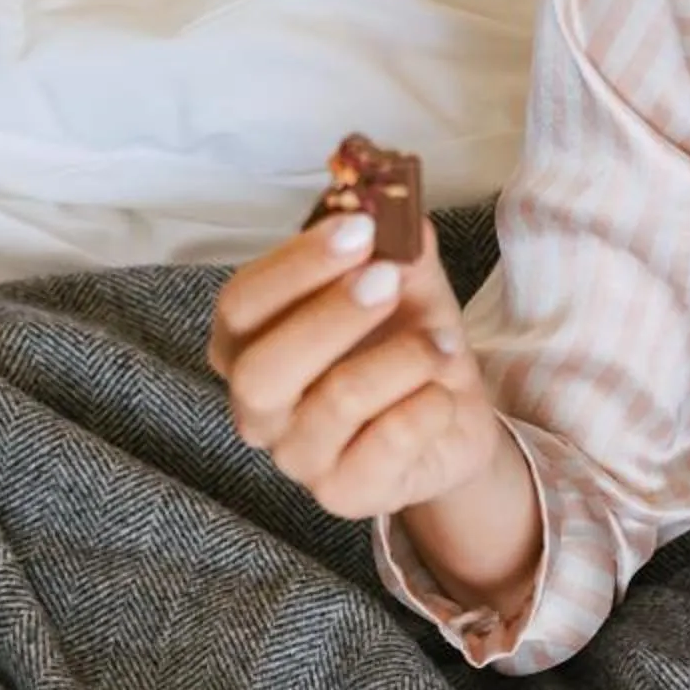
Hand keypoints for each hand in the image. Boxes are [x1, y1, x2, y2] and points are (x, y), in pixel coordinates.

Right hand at [208, 216, 503, 527]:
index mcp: (247, 346)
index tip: (358, 228)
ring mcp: (299, 459)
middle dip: (330, 316)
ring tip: (443, 344)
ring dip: (402, 359)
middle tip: (389, 279)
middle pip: (262, 368)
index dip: (295, 265)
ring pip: (334, 402)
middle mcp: (258, 409)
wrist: (449, 418)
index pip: (240, 306)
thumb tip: (391, 194)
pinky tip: (443, 395)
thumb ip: (392, 240)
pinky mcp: (346, 496)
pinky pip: (384, 445)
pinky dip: (426, 407)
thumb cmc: (405, 344)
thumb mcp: (404, 283)